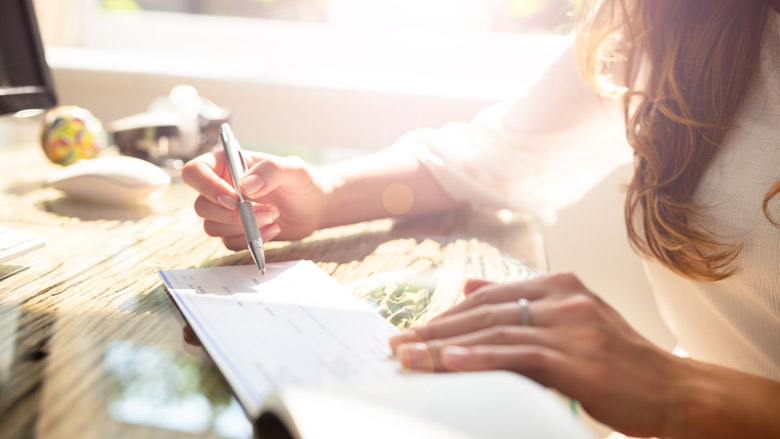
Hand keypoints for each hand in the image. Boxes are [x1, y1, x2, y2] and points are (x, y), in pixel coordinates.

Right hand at [181, 150, 328, 248]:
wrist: (315, 207)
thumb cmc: (304, 182)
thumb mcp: (294, 170)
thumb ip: (271, 171)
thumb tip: (245, 186)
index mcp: (226, 164)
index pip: (195, 172)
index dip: (207, 187)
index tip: (234, 199)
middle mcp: (221, 187)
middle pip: (201, 206)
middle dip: (232, 214)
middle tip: (266, 211)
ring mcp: (226, 211)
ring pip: (211, 227)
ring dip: (242, 227)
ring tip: (273, 217)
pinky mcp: (235, 231)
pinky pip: (228, 242)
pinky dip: (250, 240)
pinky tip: (273, 230)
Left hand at [388, 273, 683, 437]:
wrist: (675, 391)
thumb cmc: (620, 361)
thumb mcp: (571, 320)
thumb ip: (521, 301)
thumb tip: (468, 286)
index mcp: (561, 285)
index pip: (489, 295)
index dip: (446, 313)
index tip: (414, 330)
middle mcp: (565, 298)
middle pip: (484, 311)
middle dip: (436, 329)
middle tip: (399, 345)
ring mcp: (574, 326)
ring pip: (496, 331)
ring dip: (445, 346)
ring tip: (410, 357)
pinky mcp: (580, 359)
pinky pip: (519, 356)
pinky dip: (481, 357)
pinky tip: (450, 362)